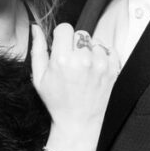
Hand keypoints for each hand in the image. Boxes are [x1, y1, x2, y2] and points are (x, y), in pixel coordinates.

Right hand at [30, 23, 118, 150]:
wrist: (78, 123)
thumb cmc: (56, 102)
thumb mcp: (39, 77)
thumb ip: (38, 49)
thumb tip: (36, 27)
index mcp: (62, 59)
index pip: (65, 28)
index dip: (61, 36)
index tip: (61, 46)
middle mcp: (83, 59)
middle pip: (80, 33)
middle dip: (75, 44)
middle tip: (72, 60)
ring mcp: (100, 65)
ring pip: (95, 41)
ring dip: (90, 50)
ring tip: (84, 67)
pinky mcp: (112, 70)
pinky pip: (110, 49)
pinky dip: (104, 55)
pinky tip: (95, 67)